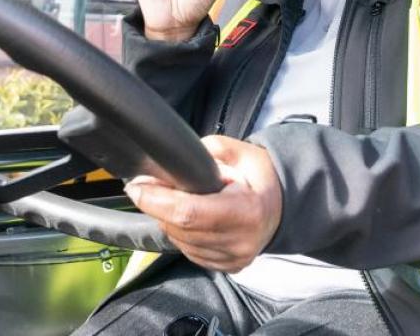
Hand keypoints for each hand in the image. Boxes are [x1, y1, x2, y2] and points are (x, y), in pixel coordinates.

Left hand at [124, 135, 281, 272]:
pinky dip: (181, 233)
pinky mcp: (227, 267)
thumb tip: (172, 163)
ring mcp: (233, 259)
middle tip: (149, 185)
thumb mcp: (239, 152)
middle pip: (179, 229)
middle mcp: (239, 242)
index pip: (189, 213)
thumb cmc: (260, 177)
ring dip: (168, 220)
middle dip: (157, 206)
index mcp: (246, 211)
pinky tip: (189, 217)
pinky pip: (189, 252)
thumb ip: (206, 153)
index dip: (156, 201)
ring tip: (177, 198)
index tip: (136, 186)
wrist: (283, 205)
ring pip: (180, 243)